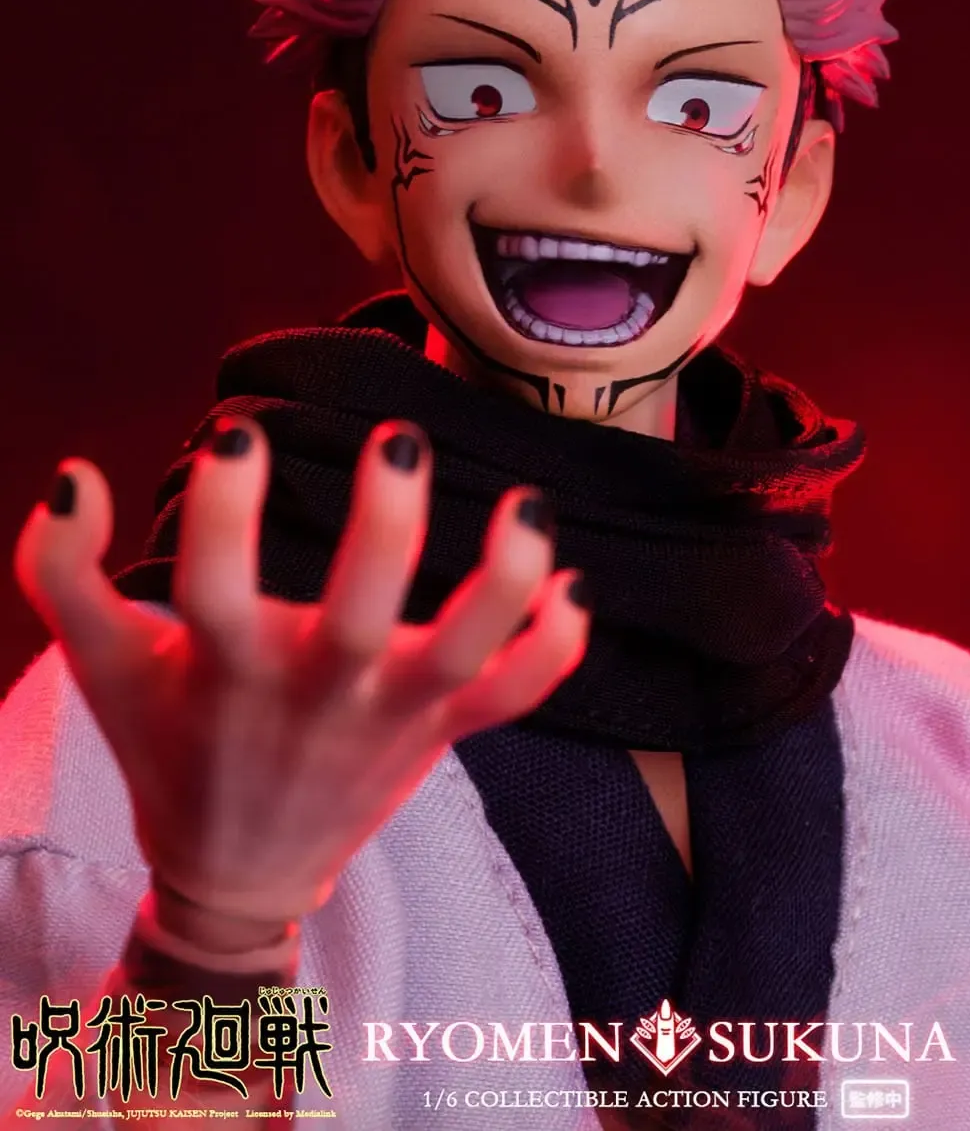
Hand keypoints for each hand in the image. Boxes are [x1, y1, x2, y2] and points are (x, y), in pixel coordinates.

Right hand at [14, 419, 588, 926]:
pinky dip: (556, 649)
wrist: (240, 870)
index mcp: (227, 671)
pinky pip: (515, 698)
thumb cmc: (170, 743)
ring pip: (461, 656)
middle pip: (361, 622)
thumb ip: (62, 571)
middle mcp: (316, 694)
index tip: (237, 434)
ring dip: (501, 584)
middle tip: (400, 439)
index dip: (222, 515)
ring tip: (528, 502)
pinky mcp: (442, 732)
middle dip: (385, 533)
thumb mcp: (101, 664)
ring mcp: (389, 718)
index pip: (216, 590)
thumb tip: (74, 474)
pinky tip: (572, 583)